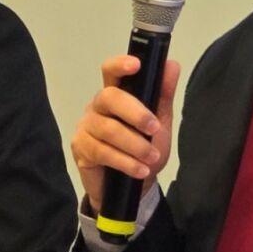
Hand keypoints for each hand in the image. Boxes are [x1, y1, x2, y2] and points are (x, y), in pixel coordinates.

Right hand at [71, 55, 181, 211]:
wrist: (133, 187)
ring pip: (108, 129)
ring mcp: (86, 127)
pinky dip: (125, 162)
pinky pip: (102, 152)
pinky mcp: (80, 148)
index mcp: (116, 95)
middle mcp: (97, 107)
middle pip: (109, 97)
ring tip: (151, 157)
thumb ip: (164, 94)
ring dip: (134, 145)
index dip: (120, 65)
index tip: (137, 65)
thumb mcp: (160, 123)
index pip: (111, 71)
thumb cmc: (144, 150)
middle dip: (135, 112)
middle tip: (155, 128)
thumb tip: (171, 65)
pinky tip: (140, 170)